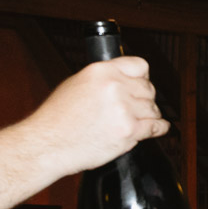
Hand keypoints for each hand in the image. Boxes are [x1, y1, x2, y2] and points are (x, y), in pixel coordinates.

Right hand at [30, 58, 169, 175]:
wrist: (48, 143)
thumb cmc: (57, 118)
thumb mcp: (76, 84)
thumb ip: (103, 80)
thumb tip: (126, 80)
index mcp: (101, 71)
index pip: (139, 65)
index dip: (143, 77)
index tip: (143, 83)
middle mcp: (114, 86)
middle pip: (149, 89)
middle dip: (144, 99)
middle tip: (136, 107)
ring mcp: (123, 109)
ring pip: (153, 109)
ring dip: (149, 116)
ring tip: (136, 120)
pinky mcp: (129, 130)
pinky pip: (156, 127)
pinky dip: (159, 128)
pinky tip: (158, 128)